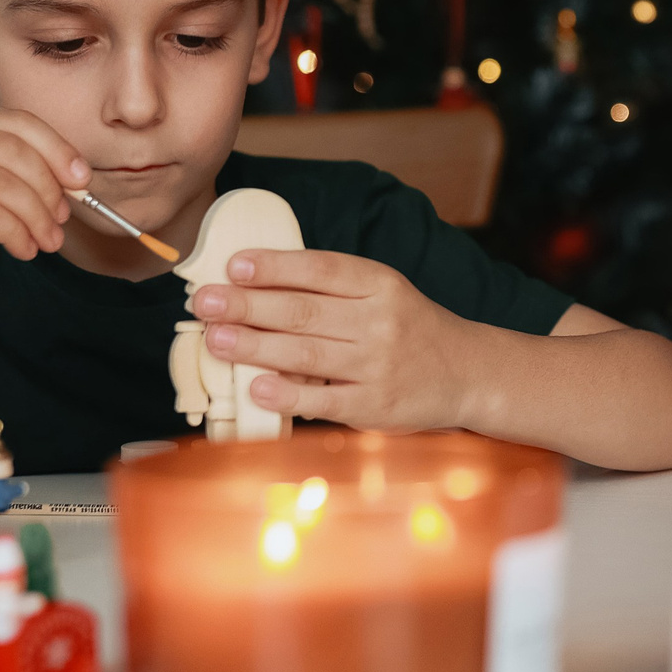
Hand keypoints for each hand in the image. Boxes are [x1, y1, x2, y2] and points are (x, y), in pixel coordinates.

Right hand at [0, 106, 87, 264]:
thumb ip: (24, 170)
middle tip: (63, 218)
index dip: (57, 148)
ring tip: (48, 241)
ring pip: (3, 186)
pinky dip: (17, 235)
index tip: (81, 179)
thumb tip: (77, 178)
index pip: (16, 121)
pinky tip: (24, 249)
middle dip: (49, 187)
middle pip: (13, 151)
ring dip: (37, 218)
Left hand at [193, 250, 473, 432]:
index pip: (320, 270)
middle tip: (205, 301)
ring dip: (254, 346)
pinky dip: (287, 394)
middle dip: (247, 305)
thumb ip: (331, 288)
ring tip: (215, 339)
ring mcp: (378, 366)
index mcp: (380, 284)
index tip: (234, 265)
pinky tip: (255, 387)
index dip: (274, 266)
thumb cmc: (410, 328)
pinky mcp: (376, 406)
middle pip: (304, 311)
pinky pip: (323, 400)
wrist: (467, 372)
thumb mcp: (383, 292)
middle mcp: (380, 321)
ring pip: (306, 354)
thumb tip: (255, 285)